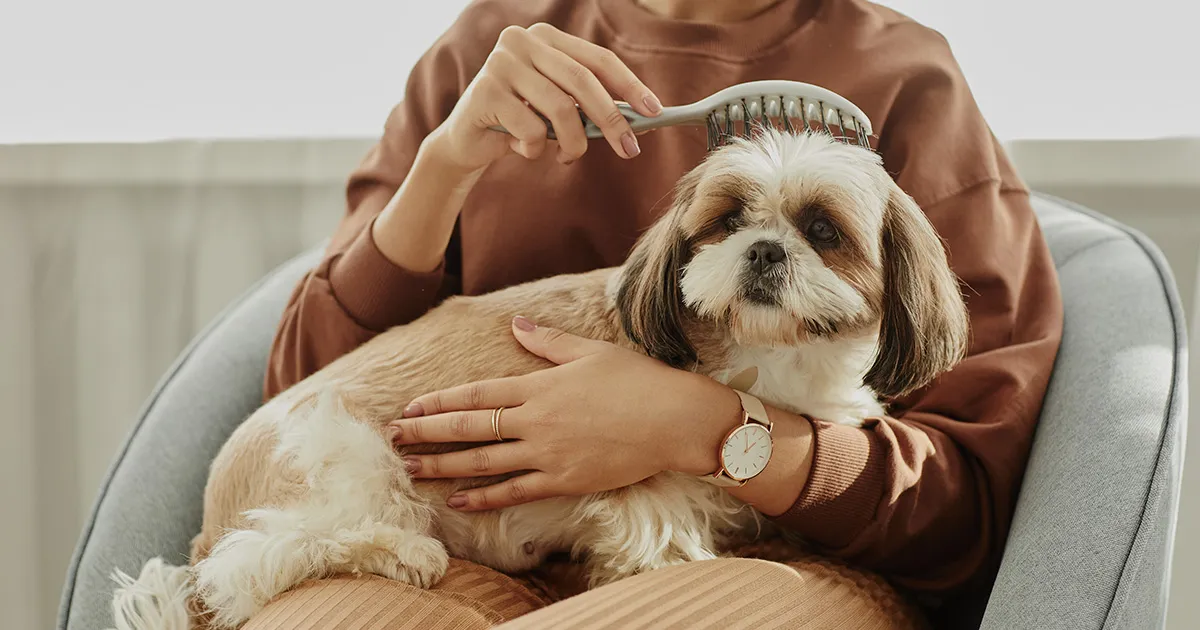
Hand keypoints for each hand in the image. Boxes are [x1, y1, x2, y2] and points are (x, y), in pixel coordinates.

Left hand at [389, 316, 742, 510]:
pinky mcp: (563, 480)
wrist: (674, 420)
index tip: (410, 407)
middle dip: (426, 433)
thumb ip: (547, 341)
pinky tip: (457, 499)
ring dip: (442, 465)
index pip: (476, 395)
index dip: (439, 402)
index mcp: (539, 386)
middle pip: (468, 428)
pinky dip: (483, 496)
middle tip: (392, 439)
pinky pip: (513, 491)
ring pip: (482, 462)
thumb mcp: (590, 352)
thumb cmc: (637, 381)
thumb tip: (516, 324)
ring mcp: (546, 453)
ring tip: (411, 469)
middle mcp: (535, 420)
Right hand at [427, 22, 661, 169]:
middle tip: (630, 149)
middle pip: (582, 81)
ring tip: (568, 156)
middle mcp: (521, 41)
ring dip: (573, 143)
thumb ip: (593, 107)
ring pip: (560, 109)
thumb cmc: (522, 123)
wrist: (467, 141)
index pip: (598, 58)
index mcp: (546, 37)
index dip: (629, 85)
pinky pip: (531, 130)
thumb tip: (645, 121)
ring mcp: (500, 63)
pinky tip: (520, 147)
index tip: (654, 110)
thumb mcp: (560, 109)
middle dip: (612, 119)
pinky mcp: (485, 92)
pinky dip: (535, 150)